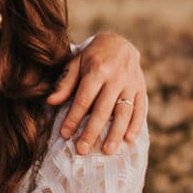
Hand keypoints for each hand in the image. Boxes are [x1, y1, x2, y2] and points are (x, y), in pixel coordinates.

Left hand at [47, 32, 146, 155]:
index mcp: (98, 70)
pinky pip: (140, 109)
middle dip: (92, 131)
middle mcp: (116, 78)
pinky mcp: (142, 89)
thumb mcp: (76, 63)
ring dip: (116, 133)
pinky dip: (136, 125)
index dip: (73, 118)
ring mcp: (131, 84)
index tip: (65, 135)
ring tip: (108, 151)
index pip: (84, 99)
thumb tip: (50, 102)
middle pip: (103, 109)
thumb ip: (65, 83)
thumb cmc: (93, 56)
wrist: (120, 42)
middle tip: (83, 150)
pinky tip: (128, 140)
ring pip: (124, 112)